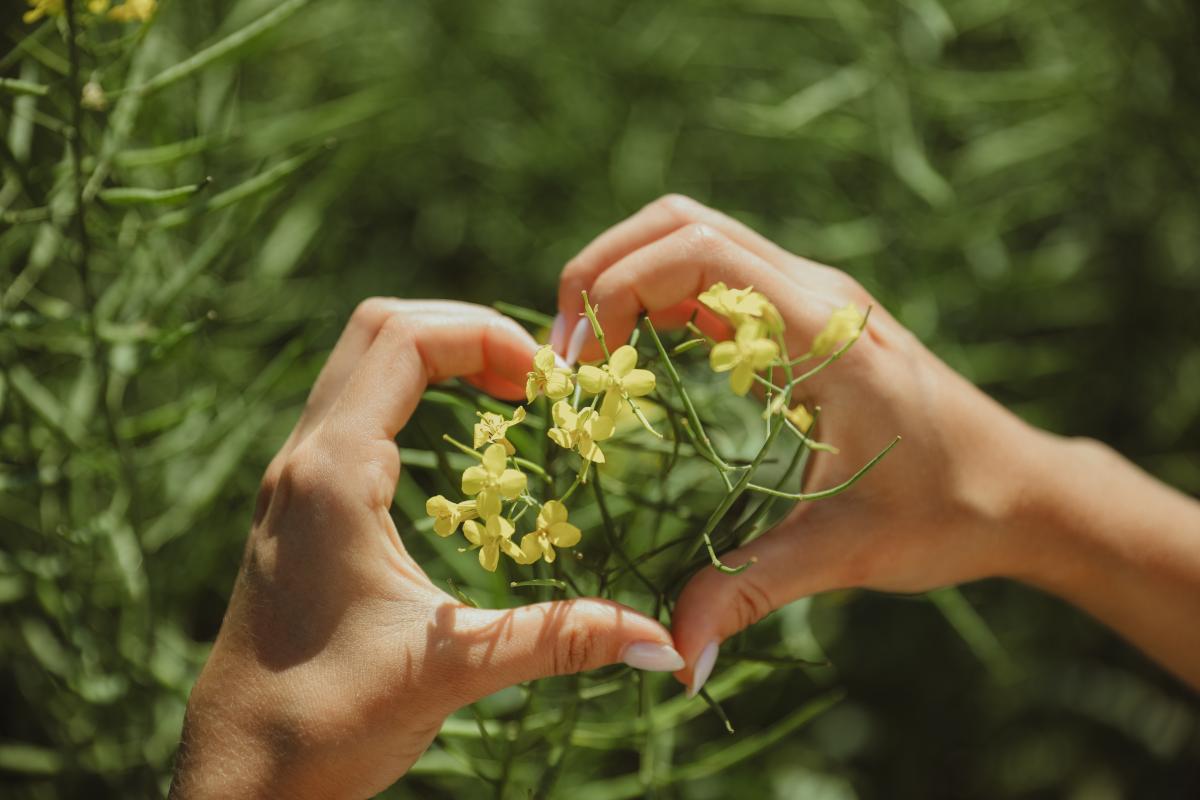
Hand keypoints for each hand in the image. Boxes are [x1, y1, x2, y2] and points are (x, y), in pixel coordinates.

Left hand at [170, 300, 684, 799]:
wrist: (239, 778)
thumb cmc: (326, 722)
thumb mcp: (452, 671)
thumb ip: (557, 639)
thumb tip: (661, 642)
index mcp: (332, 476)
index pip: (403, 341)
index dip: (483, 334)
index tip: (546, 377)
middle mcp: (301, 461)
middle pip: (376, 329)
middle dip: (462, 332)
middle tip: (531, 378)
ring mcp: (291, 483)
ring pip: (358, 365)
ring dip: (434, 360)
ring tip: (506, 399)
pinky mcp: (294, 509)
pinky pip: (351, 410)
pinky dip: (409, 398)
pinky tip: (459, 454)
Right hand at [549, 195, 1070, 694]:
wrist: (1023, 488)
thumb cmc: (950, 510)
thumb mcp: (847, 552)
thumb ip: (752, 590)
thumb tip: (675, 655)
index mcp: (825, 332)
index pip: (697, 253)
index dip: (615, 288)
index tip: (575, 364)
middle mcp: (814, 293)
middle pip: (680, 222)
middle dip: (603, 271)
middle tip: (565, 355)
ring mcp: (811, 297)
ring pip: (693, 237)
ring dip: (626, 279)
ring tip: (587, 357)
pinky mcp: (805, 317)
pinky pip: (714, 277)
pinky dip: (658, 299)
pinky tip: (636, 360)